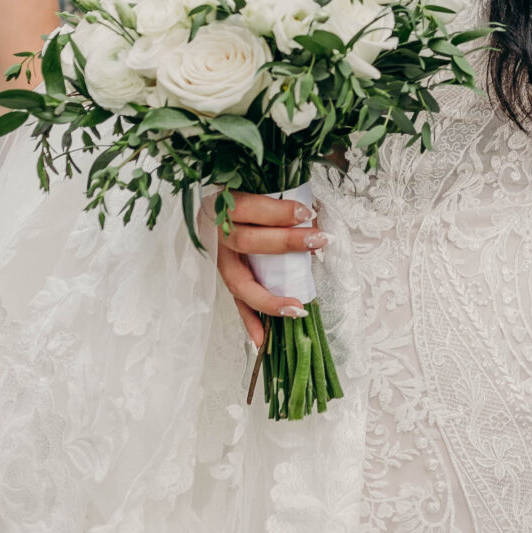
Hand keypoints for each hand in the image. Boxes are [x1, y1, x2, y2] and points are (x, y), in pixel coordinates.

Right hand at [215, 188, 325, 350]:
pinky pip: (236, 302)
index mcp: (223, 205)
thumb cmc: (245, 196)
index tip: (307, 213)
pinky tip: (262, 340)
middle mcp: (216, 234)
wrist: (214, 205)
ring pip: (238, 282)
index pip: (248, 207)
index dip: (277, 212)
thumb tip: (316, 218)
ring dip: (268, 299)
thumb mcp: (260, 191)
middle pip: (246, 241)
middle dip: (285, 243)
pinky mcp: (224, 277)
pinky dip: (250, 321)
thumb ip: (283, 202)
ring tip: (296, 309)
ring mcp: (218, 259)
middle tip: (317, 242)